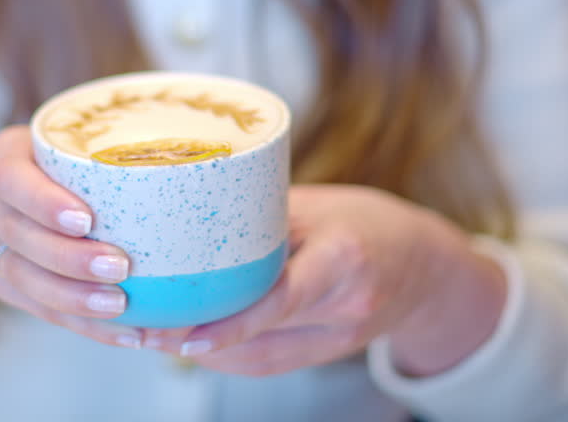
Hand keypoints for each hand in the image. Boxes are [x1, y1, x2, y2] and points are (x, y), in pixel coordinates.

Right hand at [0, 126, 143, 348]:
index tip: (86, 220)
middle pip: (21, 238)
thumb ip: (94, 147)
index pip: (12, 181)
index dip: (45, 204)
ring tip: (120, 305)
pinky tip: (129, 334)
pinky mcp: (9, 288)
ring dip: (77, 299)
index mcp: (2, 163)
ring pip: (27, 281)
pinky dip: (88, 327)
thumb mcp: (50, 141)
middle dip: (70, 258)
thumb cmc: (36, 165)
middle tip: (120, 265)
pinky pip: (45, 312)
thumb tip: (177, 149)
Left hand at [143, 185, 505, 377]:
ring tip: (149, 335)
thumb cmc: (370, 223)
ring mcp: (340, 338)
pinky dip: (227, 354)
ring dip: (201, 351)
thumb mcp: (320, 203)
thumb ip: (261, 214)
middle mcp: (344, 306)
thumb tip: (187, 214)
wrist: (429, 268)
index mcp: (343, 257)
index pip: (281, 298)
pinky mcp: (330, 354)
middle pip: (260, 335)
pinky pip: (270, 363)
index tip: (181, 333)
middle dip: (193, 336)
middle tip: (138, 325)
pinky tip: (191, 341)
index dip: (231, 323)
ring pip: (258, 358)